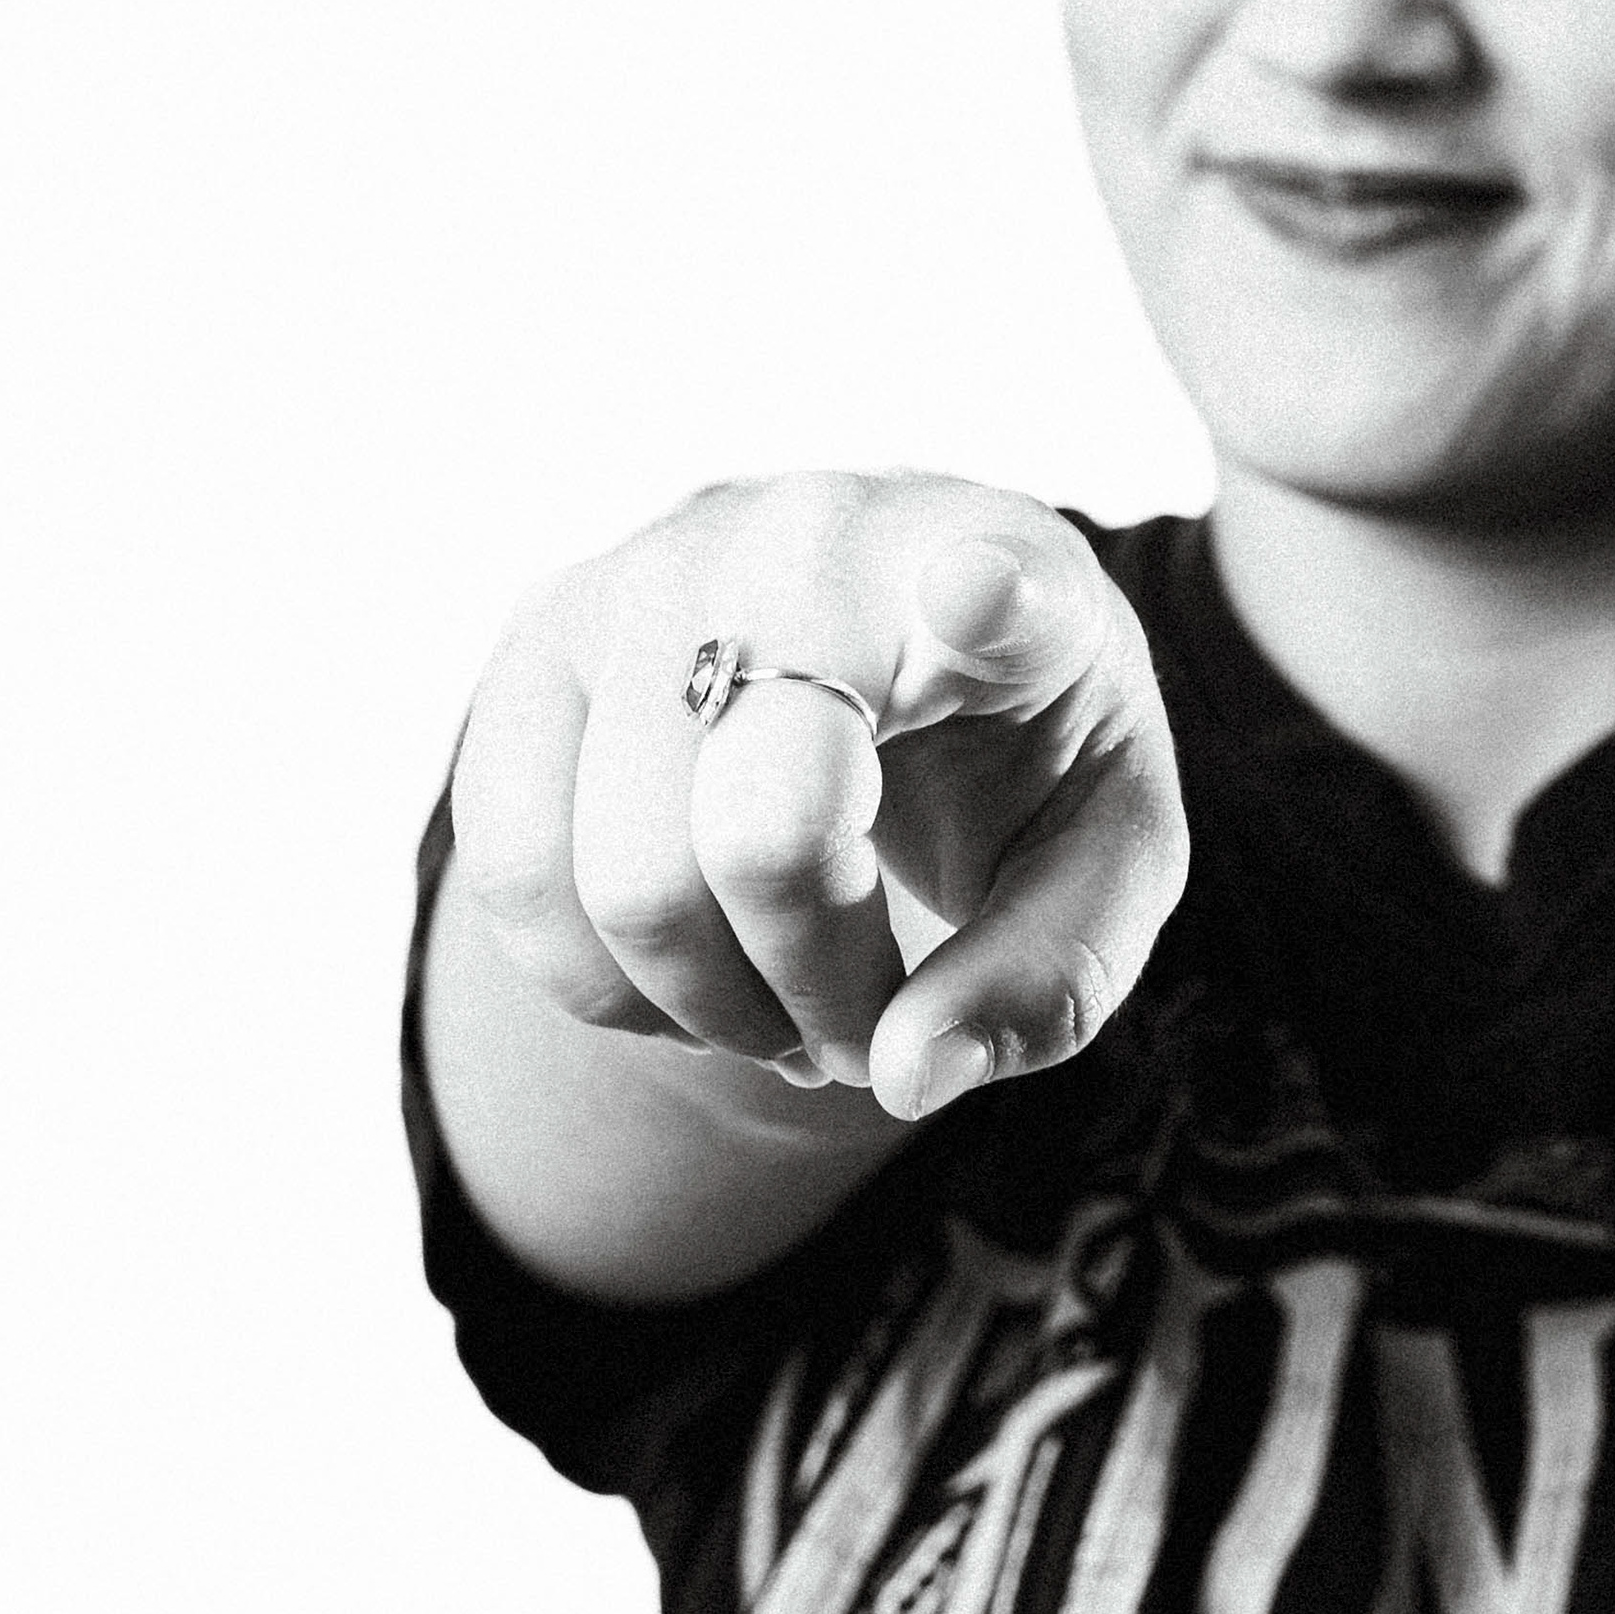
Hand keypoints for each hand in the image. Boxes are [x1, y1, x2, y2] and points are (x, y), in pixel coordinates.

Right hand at [448, 476, 1188, 1118]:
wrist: (899, 644)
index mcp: (1002, 568)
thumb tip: (903, 1074)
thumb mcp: (1105, 866)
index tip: (986, 596)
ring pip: (615, 874)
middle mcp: (813, 538)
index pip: (988, 578)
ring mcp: (652, 568)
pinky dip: (594, 976)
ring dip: (700, 1002)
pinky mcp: (541, 627)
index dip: (984, 597)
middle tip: (860, 1021)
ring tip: (775, 1000)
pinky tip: (679, 968)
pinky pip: (509, 866)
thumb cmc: (1018, 752)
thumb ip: (1047, 978)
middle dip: (810, 994)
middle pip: (758, 835)